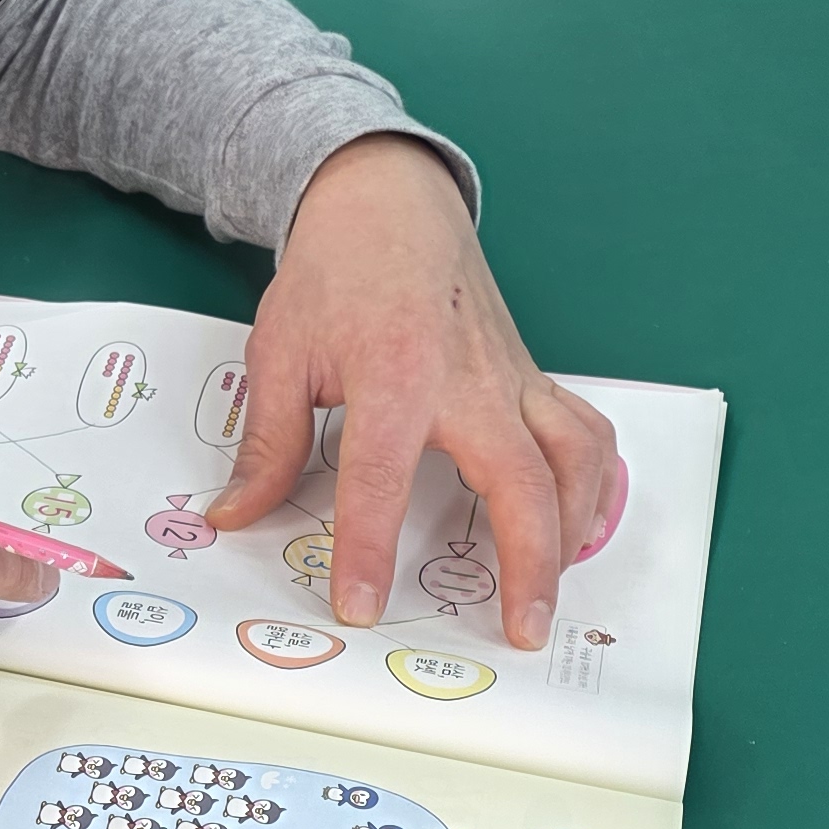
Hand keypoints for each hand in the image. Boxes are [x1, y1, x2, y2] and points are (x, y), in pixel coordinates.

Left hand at [202, 137, 618, 649]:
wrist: (388, 200)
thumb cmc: (335, 270)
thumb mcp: (279, 351)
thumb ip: (266, 444)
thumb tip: (234, 515)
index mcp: (393, 372)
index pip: (378, 479)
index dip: (367, 549)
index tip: (360, 606)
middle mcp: (467, 379)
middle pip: (517, 480)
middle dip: (526, 563)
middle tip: (519, 628)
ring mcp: (510, 376)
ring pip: (572, 458)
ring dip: (571, 529)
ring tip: (550, 590)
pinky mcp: (530, 374)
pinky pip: (584, 429)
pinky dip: (593, 480)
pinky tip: (577, 524)